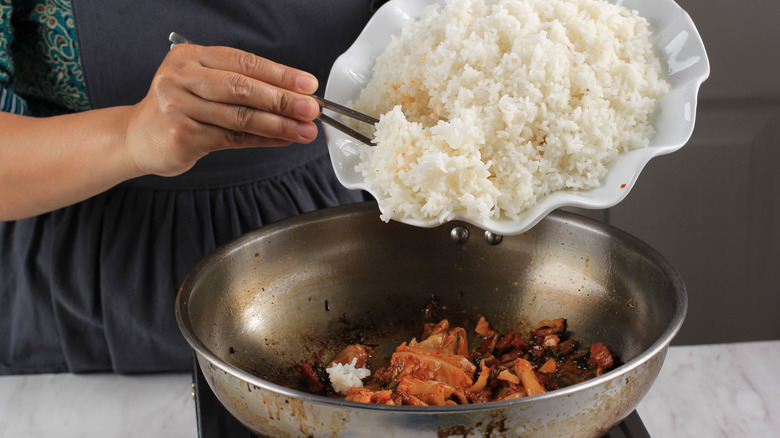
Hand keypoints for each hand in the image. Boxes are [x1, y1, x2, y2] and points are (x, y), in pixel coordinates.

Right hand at [124, 44, 320, 176]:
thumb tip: (295, 96)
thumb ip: (243, 86)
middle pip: (242, 87)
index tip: (307, 84)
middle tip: (310, 108)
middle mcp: (180, 78)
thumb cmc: (179, 109)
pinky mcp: (182, 136)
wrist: (138, 138)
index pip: (243, 62)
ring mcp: (178, 107)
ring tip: (304, 130)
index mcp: (189, 56)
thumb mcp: (204, 85)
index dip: (279, 73)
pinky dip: (263, 140)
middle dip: (282, 99)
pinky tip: (283, 140)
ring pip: (240, 116)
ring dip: (278, 124)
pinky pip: (232, 138)